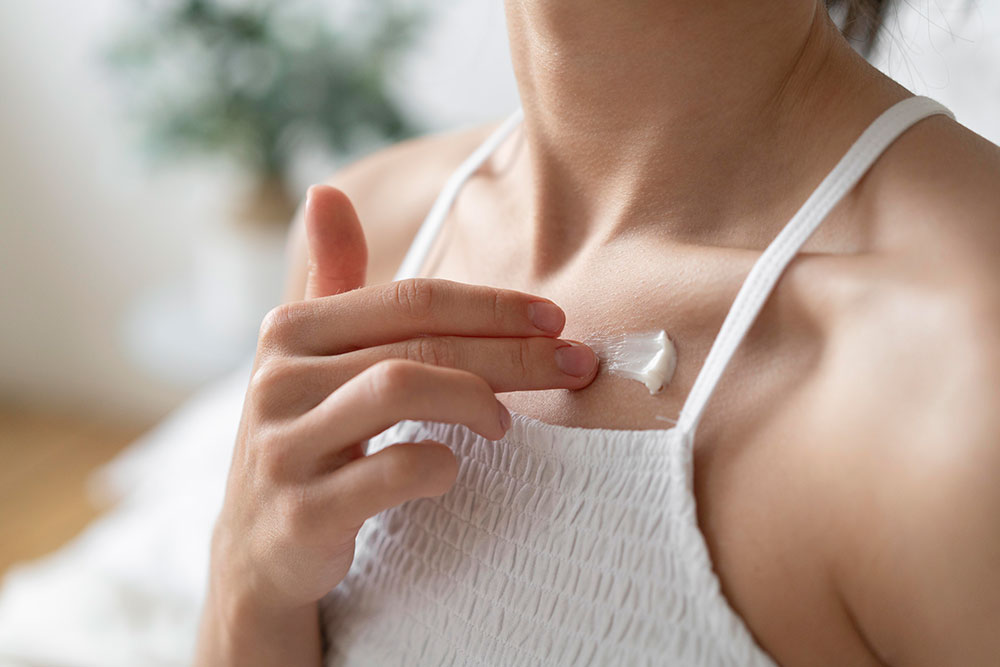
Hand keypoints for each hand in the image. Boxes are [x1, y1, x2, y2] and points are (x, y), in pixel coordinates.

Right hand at [195, 185, 597, 665]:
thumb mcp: (310, 357)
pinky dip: (437, 465)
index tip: (554, 319)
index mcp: (289, 330)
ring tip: (507, 420)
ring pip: (400, 388)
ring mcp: (283, 446)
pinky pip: (390, 471)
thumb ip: (330, 279)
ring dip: (475, 398)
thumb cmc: (307, 436)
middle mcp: (276, 379)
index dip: (491, 305)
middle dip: (510, 350)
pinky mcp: (302, 512)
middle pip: (417, 342)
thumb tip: (326, 191)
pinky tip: (451, 470)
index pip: (409, 299)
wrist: (257, 548)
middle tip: (575, 363)